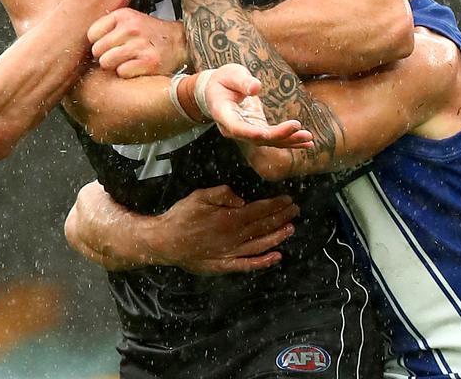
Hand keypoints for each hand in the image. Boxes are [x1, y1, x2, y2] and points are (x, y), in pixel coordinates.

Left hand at [87, 8, 187, 77]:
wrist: (179, 42)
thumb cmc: (148, 34)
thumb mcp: (128, 20)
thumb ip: (107, 26)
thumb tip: (74, 38)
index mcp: (122, 15)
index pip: (91, 34)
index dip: (98, 43)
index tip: (109, 45)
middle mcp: (131, 28)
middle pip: (97, 50)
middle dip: (104, 56)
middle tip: (119, 55)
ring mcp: (140, 44)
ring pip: (106, 62)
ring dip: (114, 66)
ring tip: (127, 61)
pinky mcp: (149, 61)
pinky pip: (122, 72)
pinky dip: (127, 73)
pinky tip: (137, 67)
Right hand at [149, 186, 298, 274]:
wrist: (165, 242)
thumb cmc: (180, 217)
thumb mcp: (199, 197)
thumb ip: (222, 195)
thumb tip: (242, 200)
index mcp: (229, 219)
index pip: (259, 211)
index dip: (275, 205)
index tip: (288, 200)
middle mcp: (234, 237)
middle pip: (263, 226)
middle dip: (281, 217)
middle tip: (295, 211)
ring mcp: (231, 253)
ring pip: (261, 245)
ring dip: (278, 237)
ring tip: (291, 229)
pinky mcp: (225, 265)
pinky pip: (249, 265)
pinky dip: (264, 262)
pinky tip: (276, 257)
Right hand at [199, 65, 313, 148]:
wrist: (215, 92)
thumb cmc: (222, 80)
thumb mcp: (230, 74)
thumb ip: (242, 81)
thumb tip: (256, 88)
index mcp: (223, 114)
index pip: (237, 128)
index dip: (251, 132)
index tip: (266, 133)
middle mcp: (234, 129)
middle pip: (257, 137)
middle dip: (278, 135)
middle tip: (298, 127)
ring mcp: (246, 132)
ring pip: (267, 141)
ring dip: (288, 141)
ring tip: (308, 139)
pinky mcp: (257, 130)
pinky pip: (273, 139)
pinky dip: (290, 141)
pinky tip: (307, 142)